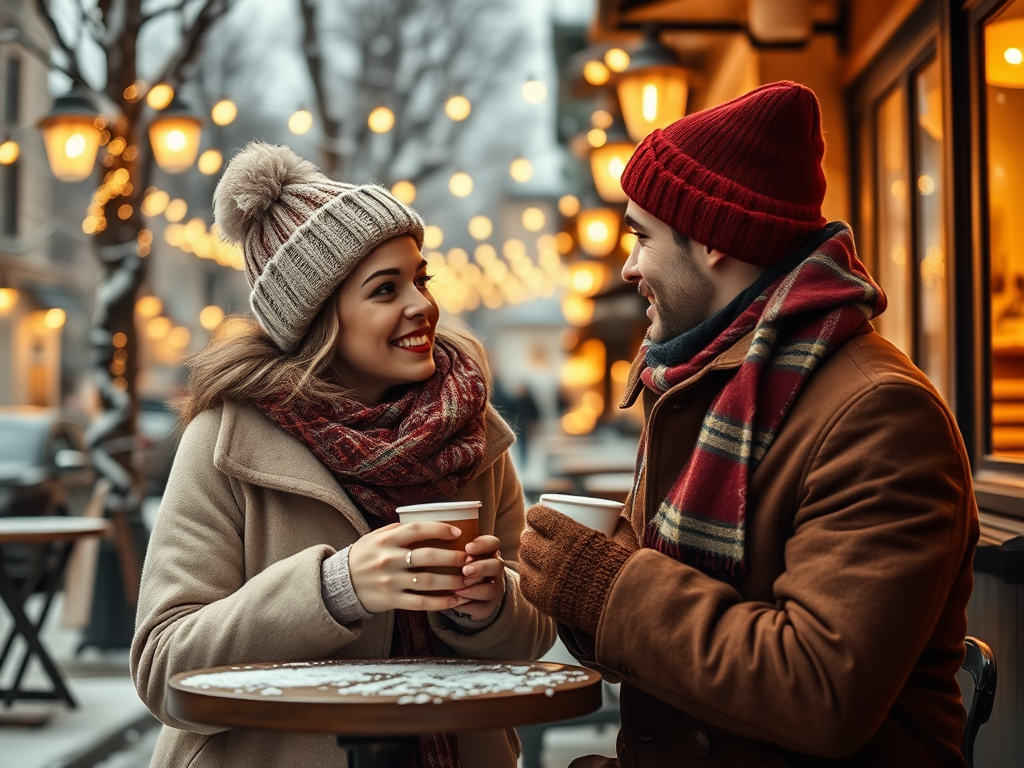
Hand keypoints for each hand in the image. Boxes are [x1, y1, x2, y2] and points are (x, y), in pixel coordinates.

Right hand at [349, 521, 469, 613]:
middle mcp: (388, 560)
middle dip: (453, 557)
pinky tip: (455, 600)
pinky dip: (440, 602)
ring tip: (469, 579)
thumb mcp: (375, 537)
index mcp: (386, 540)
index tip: (458, 532)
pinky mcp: (391, 600)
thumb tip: (428, 519)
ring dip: (452, 581)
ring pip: (428, 581)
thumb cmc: (364, 556)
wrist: (340, 584)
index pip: (416, 529)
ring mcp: (390, 581)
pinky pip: (420, 602)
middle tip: (470, 558)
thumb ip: (398, 529)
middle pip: (427, 556)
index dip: (439, 529)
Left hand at [451, 535, 505, 620]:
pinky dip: (469, 605)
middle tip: (465, 570)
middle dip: (481, 567)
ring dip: (475, 589)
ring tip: (458, 590)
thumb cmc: (457, 566)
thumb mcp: (455, 554)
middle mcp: (494, 569)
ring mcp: (494, 588)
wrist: (470, 593)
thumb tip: (427, 539)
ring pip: (492, 588)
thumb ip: (448, 547)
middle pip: (496, 565)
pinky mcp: (488, 606)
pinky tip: (455, 602)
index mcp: (488, 552)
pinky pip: (482, 606)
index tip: (467, 547)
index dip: (482, 544)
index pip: (492, 543)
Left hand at [520, 506, 634, 634]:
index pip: (536, 516)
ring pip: (524, 558)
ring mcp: (544, 578)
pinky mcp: (542, 599)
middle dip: (531, 535)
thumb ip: (618, 526)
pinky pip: (526, 582)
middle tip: (538, 538)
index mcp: (569, 535)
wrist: (625, 608)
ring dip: (529, 555)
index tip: (540, 518)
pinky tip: (537, 574)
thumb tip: (617, 518)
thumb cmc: (627, 571)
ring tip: (537, 556)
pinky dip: (530, 576)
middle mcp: (552, 555)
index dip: (536, 515)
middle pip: (527, 537)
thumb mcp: (625, 541)